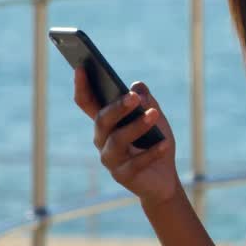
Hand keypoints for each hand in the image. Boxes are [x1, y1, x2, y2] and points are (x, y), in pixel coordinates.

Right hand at [73, 69, 179, 206]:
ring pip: (118, 140)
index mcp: (106, 122)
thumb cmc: (155, 142)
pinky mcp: (123, 176)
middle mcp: (102, 139)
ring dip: (137, 126)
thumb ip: (146, 100)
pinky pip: (136, 163)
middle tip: (134, 97)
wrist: (163, 177)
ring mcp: (110, 159)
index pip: (87, 102)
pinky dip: (151, 152)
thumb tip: (137, 87)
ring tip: (154, 114)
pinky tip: (164, 143)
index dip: (82, 86)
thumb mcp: (155, 117)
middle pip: (102, 120)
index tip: (81, 67)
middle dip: (117, 107)